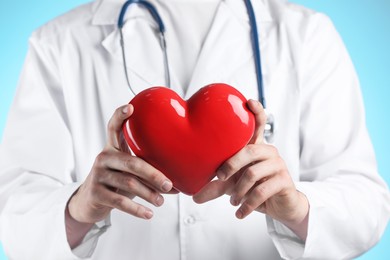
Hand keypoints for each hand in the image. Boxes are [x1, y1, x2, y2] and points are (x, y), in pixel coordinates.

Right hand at [68, 104, 174, 223]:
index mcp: (113, 148)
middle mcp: (104, 157)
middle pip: (132, 162)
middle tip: (169, 185)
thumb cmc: (117, 181)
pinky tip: (149, 214)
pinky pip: (120, 202)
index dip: (120, 116)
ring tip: (162, 202)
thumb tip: (180, 184)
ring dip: (149, 194)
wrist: (89, 201)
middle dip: (154, 174)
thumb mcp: (129, 172)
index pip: (114, 127)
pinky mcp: (96, 193)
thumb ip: (149, 171)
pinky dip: (137, 209)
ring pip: (129, 183)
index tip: (130, 106)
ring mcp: (98, 175)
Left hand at [193, 100, 308, 238]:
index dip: (257, 111)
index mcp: (256, 147)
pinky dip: (248, 204)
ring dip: (238, 190)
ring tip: (233, 202)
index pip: (260, 124)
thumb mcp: (232, 185)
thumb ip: (215, 187)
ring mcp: (278, 165)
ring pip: (253, 173)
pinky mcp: (284, 181)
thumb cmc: (254, 186)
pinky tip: (240, 213)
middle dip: (231, 164)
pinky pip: (262, 191)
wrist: (278, 205)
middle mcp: (269, 152)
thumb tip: (193, 196)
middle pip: (249, 150)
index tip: (249, 100)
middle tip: (220, 178)